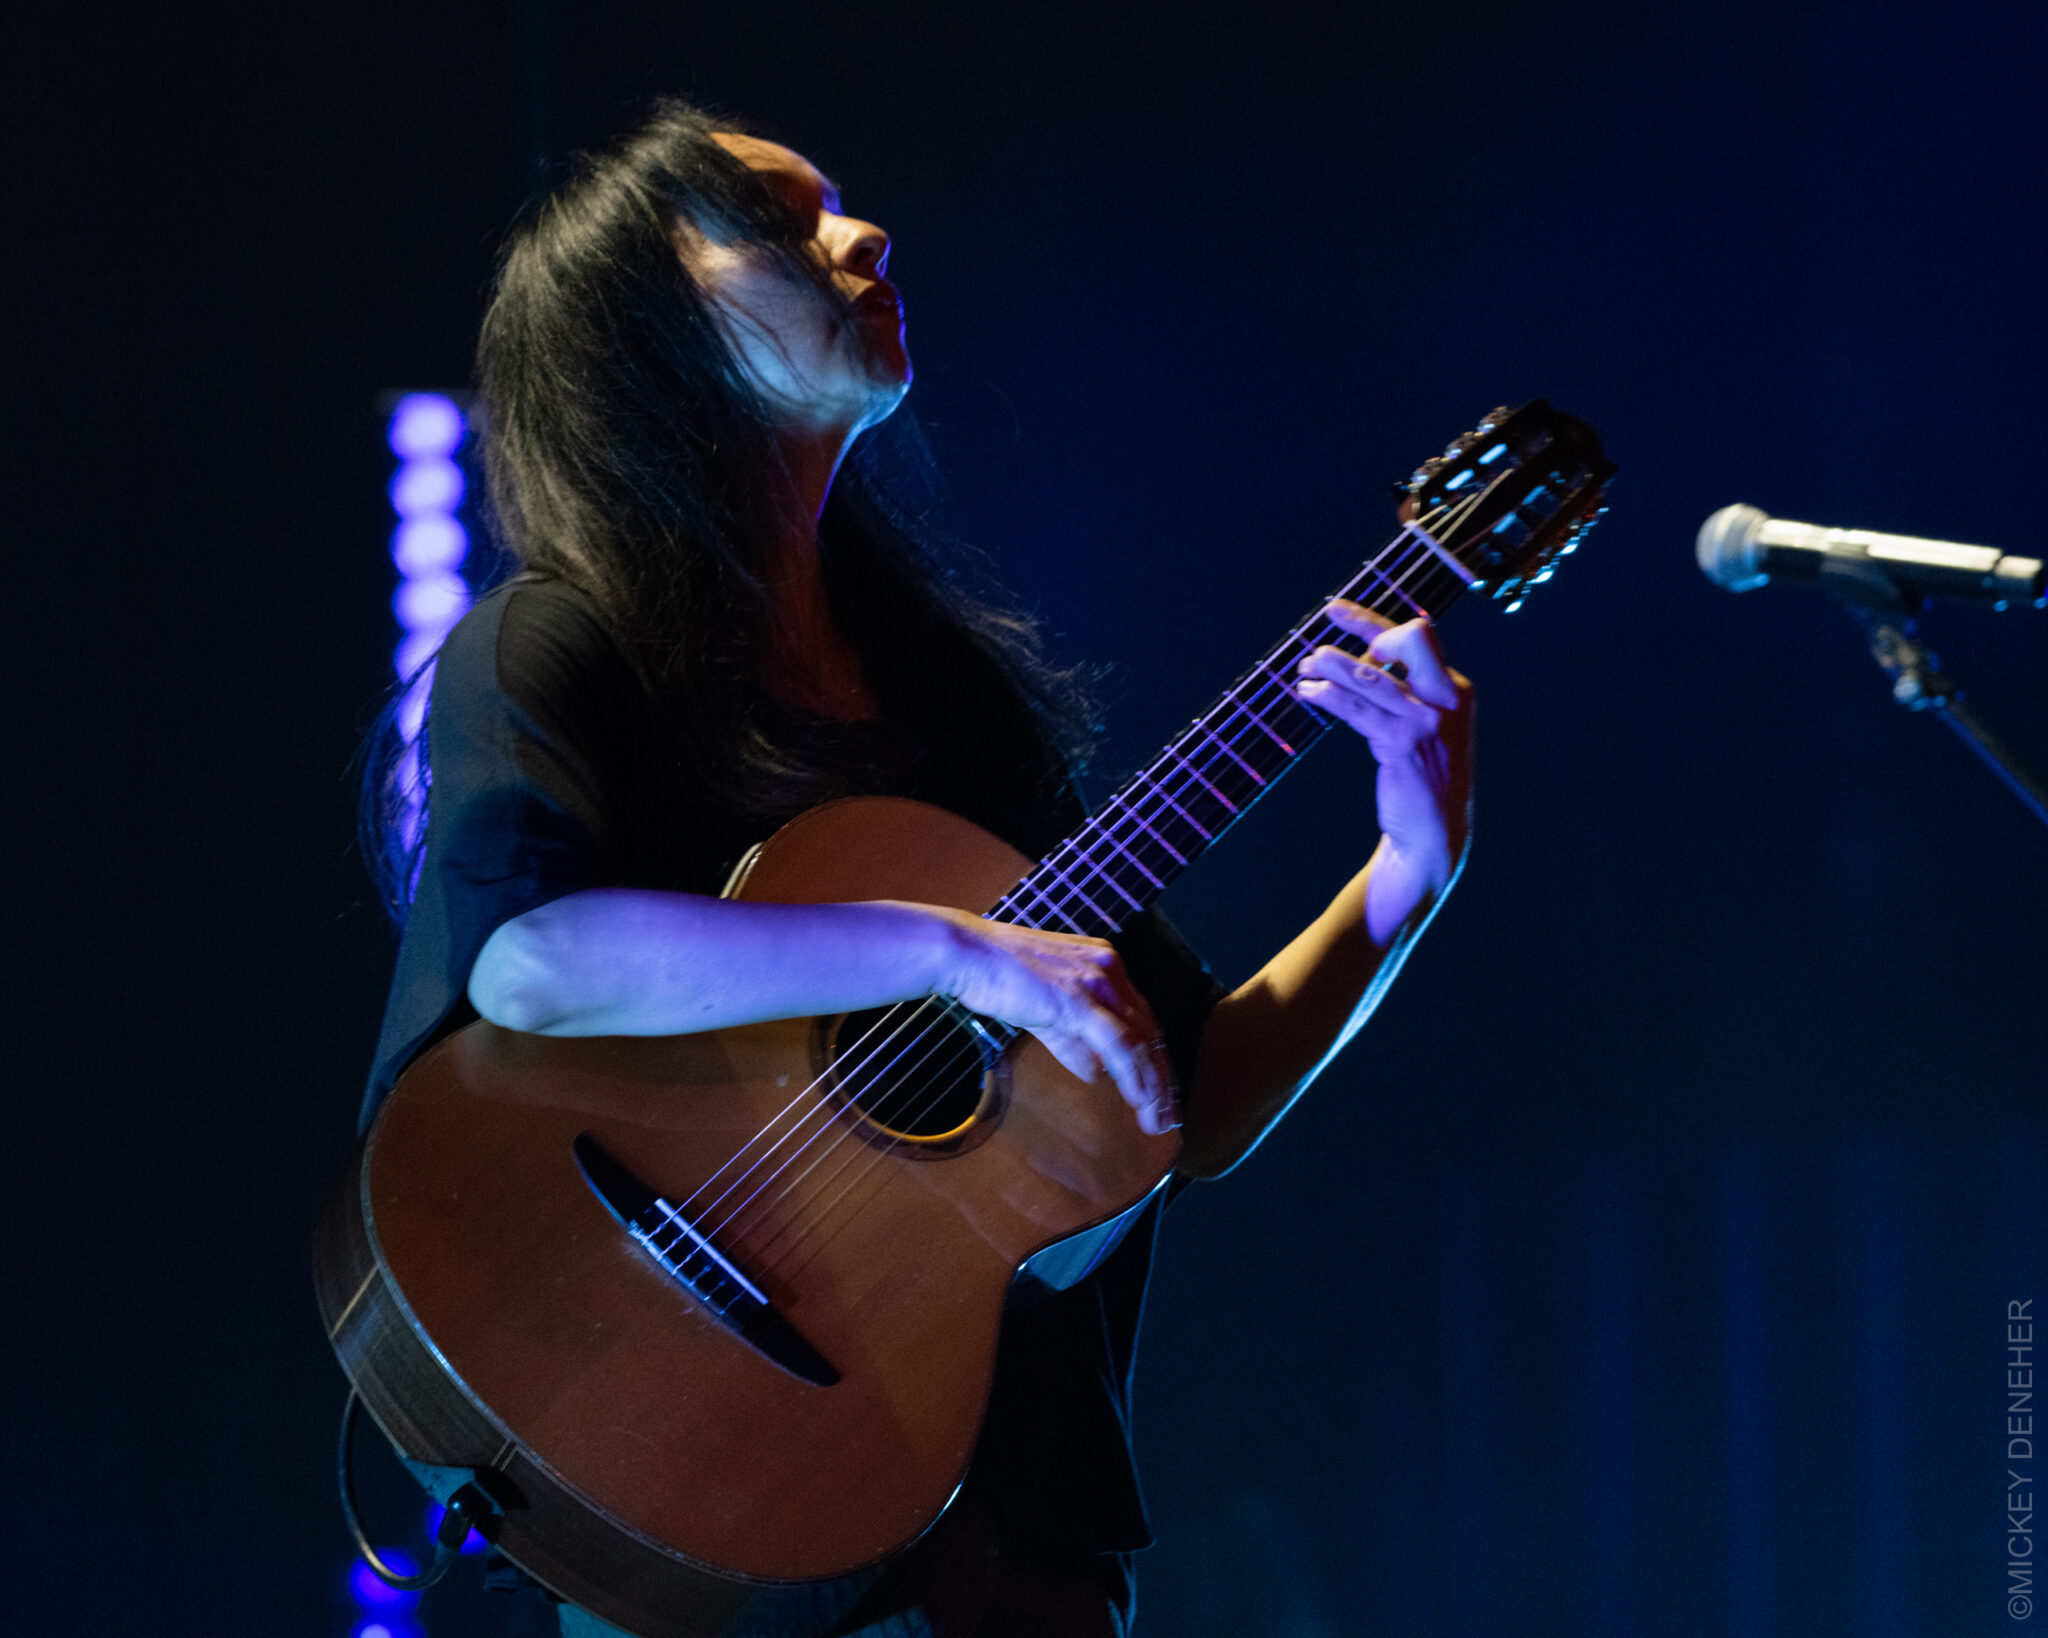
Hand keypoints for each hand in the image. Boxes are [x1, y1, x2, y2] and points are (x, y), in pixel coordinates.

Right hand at [926, 910, 1177, 1134]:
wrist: (967, 954)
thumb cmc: (997, 977)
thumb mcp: (1045, 1013)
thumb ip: (1073, 1041)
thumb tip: (1097, 1073)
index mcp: (1105, 966)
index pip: (1141, 1019)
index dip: (1153, 1058)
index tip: (1158, 1092)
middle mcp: (1110, 969)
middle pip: (1149, 1031)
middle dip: (1161, 1078)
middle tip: (1166, 1115)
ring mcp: (1096, 982)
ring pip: (1140, 1040)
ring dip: (1152, 1084)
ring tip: (1155, 1118)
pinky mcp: (1078, 999)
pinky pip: (1117, 1042)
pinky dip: (1133, 1074)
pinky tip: (1138, 1099)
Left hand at [1293, 601, 1473, 930]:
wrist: (1434, 833)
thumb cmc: (1422, 775)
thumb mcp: (1424, 725)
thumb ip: (1404, 688)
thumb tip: (1366, 651)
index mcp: (1455, 688)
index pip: (1417, 636)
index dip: (1371, 620)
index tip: (1334, 611)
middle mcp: (1448, 697)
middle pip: (1413, 637)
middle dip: (1365, 629)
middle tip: (1324, 647)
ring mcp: (1427, 721)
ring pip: (1374, 674)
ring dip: (1332, 664)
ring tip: (1304, 667)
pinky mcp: (1402, 745)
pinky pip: (1359, 709)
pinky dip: (1329, 696)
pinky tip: (1309, 693)